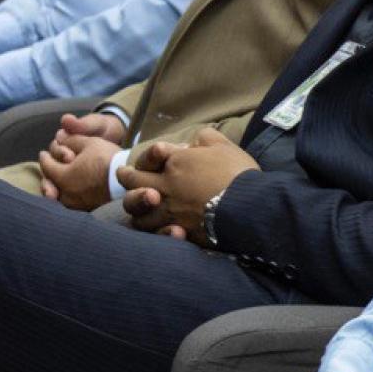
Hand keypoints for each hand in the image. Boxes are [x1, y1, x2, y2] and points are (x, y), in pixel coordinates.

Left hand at [38, 130, 124, 210]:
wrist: (130, 179)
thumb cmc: (108, 158)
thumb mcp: (89, 142)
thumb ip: (70, 139)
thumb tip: (59, 137)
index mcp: (63, 176)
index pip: (46, 166)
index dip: (45, 157)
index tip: (44, 153)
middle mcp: (66, 193)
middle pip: (49, 183)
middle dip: (47, 174)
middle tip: (49, 167)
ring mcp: (77, 204)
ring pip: (59, 196)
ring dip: (56, 186)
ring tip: (59, 180)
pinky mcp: (87, 209)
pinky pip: (71, 203)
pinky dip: (67, 195)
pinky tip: (72, 190)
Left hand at [117, 127, 259, 241]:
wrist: (249, 206)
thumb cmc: (237, 173)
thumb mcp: (223, 145)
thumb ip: (205, 138)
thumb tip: (194, 140)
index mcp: (176, 162)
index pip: (151, 156)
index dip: (150, 156)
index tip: (151, 156)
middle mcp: (166, 186)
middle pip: (133, 182)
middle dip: (126, 177)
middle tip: (123, 174)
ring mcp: (169, 211)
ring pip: (138, 213)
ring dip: (137, 209)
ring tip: (139, 207)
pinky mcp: (179, 232)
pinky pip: (156, 234)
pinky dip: (155, 231)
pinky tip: (159, 228)